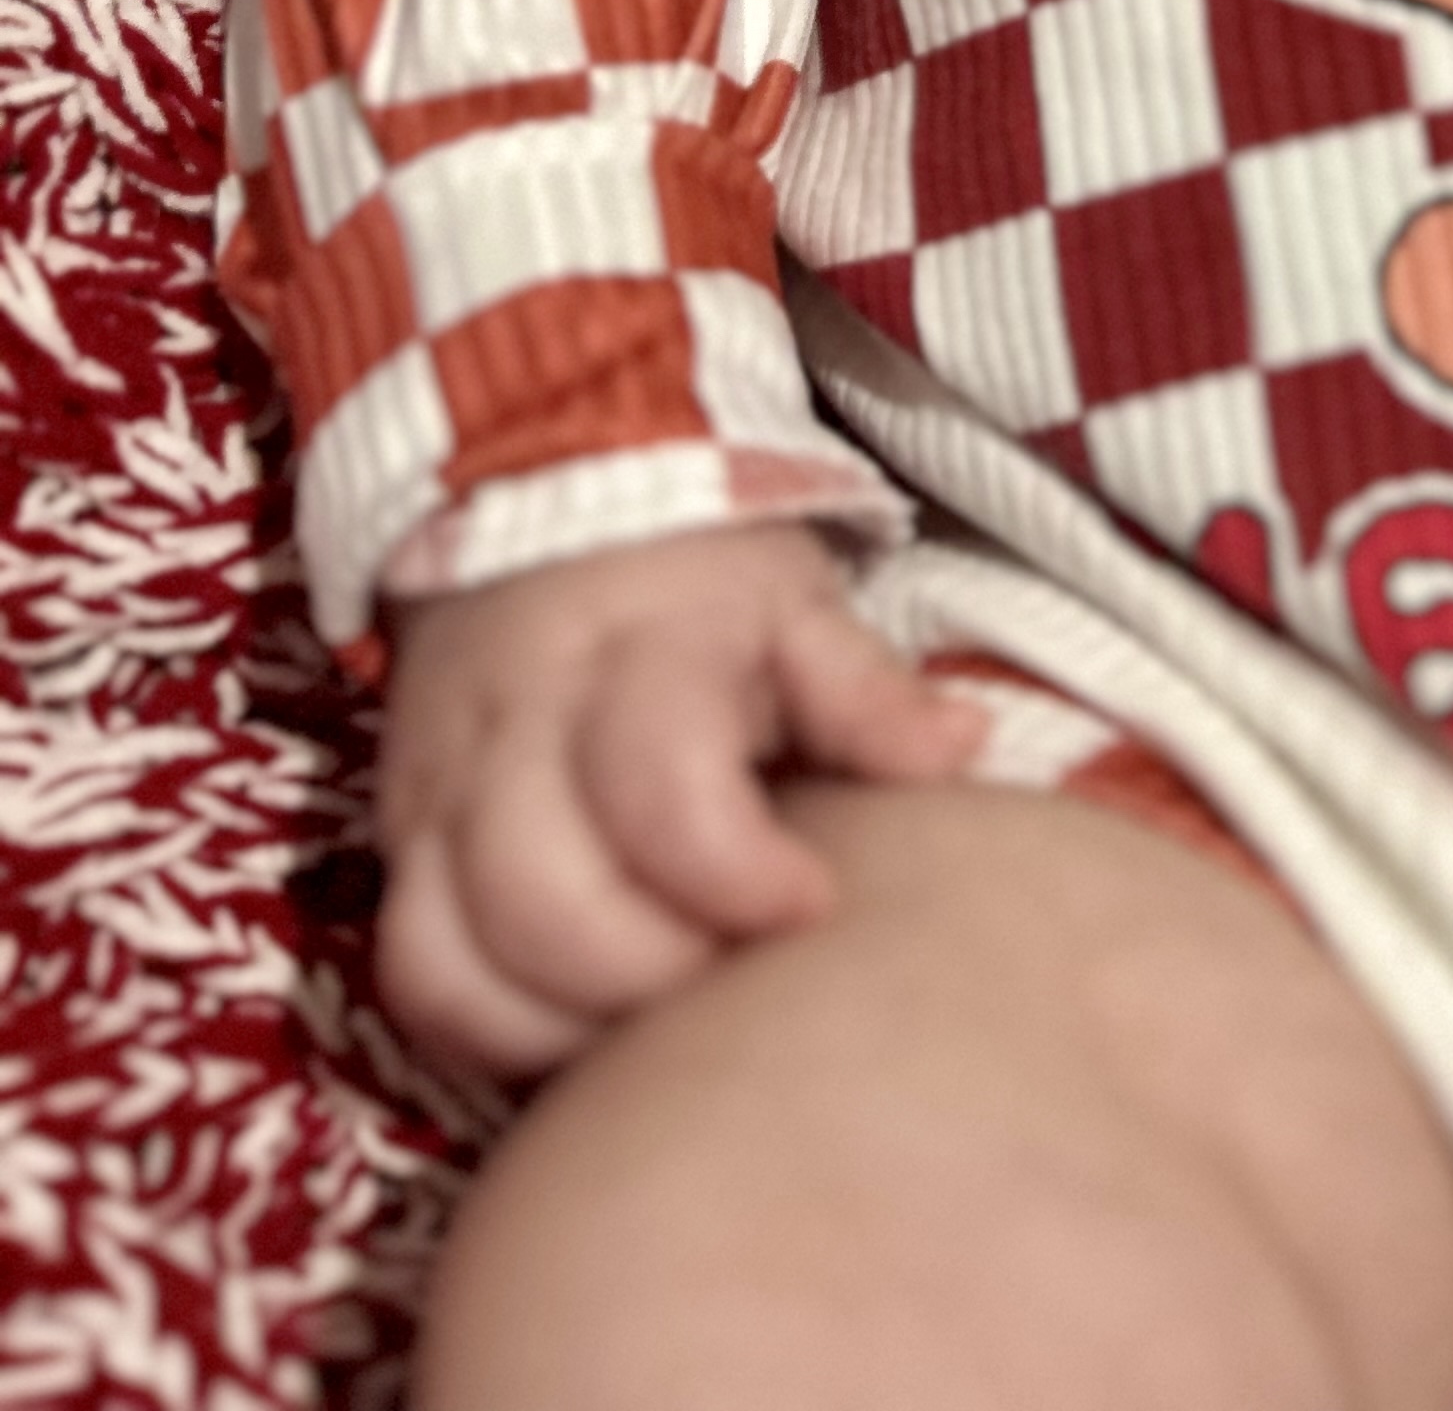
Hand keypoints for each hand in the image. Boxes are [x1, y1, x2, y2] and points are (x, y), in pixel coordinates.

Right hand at [375, 519, 983, 1082]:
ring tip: (672, 1019)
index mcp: (631, 656)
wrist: (538, 508)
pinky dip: (493, 1032)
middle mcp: (514, 730)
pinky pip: (416, 980)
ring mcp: (440, 794)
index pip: (658, 789)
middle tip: (741, 983)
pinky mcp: (401, 845)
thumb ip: (866, 690)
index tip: (814, 904)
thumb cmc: (697, 577)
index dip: (738, 878)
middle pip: (540, 903)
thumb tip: (964, 751)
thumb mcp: (796, 603)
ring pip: (453, 959)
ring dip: (567, 1023)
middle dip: (652, 980)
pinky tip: (585, 1025)